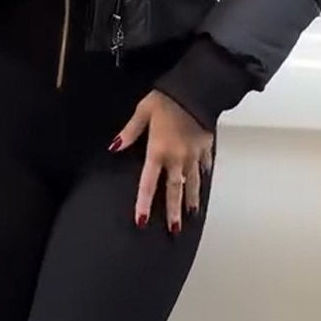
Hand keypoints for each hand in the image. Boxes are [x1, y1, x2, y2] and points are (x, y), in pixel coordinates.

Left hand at [109, 90, 213, 233]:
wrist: (197, 89)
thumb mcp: (143, 111)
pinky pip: (205, 165)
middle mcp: (177, 158)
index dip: (143, 203)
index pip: (148, 183)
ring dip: (191, 200)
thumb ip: (130, 132)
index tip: (141, 221)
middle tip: (174, 230)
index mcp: (158, 151)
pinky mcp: (206, 147)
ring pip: (192, 183)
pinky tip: (203, 183)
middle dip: (173, 212)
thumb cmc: (167, 99)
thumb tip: (115, 147)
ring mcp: (194, 155)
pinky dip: (203, 175)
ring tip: (192, 215)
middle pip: (174, 190)